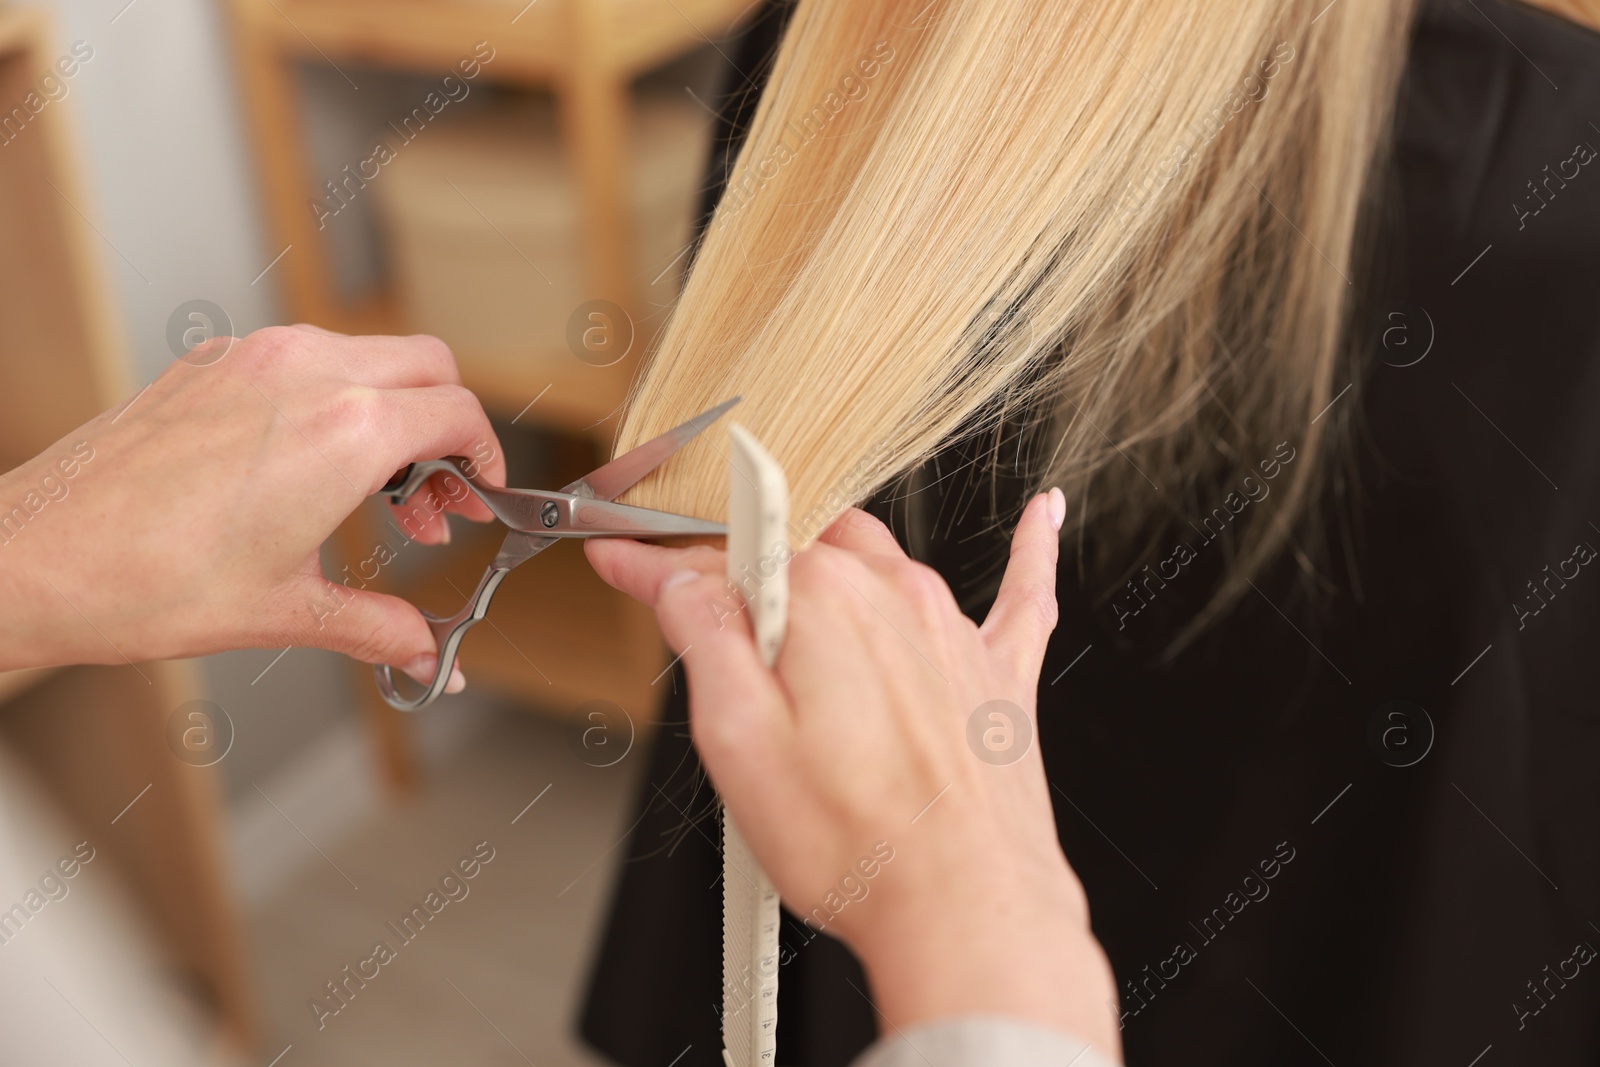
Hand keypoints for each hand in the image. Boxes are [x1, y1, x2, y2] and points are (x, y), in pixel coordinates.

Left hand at [0, 325, 503, 687]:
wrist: (37, 559)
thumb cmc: (146, 581)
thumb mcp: (288, 610)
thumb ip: (379, 628)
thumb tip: (427, 659)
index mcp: (345, 432)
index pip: (458, 414)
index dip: (484, 459)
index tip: (477, 497)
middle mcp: (307, 375)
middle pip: (427, 365)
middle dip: (448, 430)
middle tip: (437, 501)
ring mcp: (254, 359)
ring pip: (367, 356)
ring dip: (391, 415)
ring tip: (374, 498)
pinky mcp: (212, 364)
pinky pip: (305, 360)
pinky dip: (333, 402)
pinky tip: (308, 471)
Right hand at [586, 491, 1120, 1059]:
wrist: (965, 913)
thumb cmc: (855, 845)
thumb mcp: (736, 740)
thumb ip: (703, 635)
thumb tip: (675, 576)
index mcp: (821, 598)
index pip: (720, 555)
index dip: (657, 563)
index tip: (622, 565)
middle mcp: (895, 593)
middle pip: (802, 548)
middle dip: (747, 573)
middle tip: (707, 625)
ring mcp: (955, 629)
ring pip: (886, 565)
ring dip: (835, 580)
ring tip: (797, 642)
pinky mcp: (1000, 674)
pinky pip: (1022, 591)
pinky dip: (1029, 550)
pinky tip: (1040, 516)